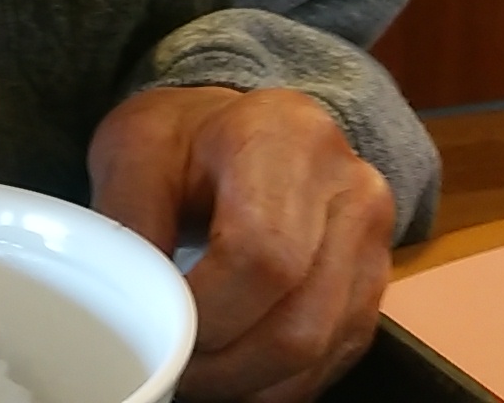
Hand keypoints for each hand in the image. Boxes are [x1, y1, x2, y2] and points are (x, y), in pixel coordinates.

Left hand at [89, 86, 393, 401]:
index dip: (208, 312)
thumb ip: (128, 217)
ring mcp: (373, 239)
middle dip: (225, 363)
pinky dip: (279, 380)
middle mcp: (348, 187)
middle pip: (298, 317)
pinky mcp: (375, 283)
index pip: (261, 253)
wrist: (245, 126)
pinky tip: (234, 370)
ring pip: (320, 346)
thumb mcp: (135, 147)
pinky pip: (334, 355)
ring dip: (250, 381)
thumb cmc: (186, 137)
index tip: (159, 326)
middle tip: (172, 368)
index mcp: (285, 136)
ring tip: (197, 373)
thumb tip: (135, 303)